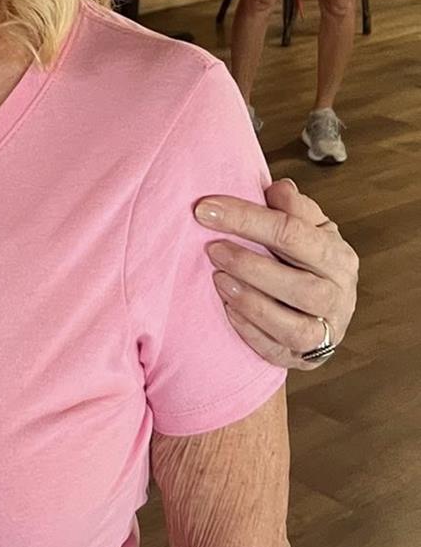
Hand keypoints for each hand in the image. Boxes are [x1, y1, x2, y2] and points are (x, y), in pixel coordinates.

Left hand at [196, 179, 357, 367]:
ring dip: (252, 303)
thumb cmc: (308, 259)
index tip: (206, 208)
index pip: (295, 234)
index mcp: (339, 257)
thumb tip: (278, 188)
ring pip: (295, 327)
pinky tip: (227, 311)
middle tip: (212, 249)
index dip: (248, 218)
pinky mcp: (306, 357)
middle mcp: (339, 297)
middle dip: (251, 267)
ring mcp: (326, 331)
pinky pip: (278, 351)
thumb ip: (294, 208)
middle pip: (302, 287)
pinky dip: (250, 332)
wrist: (325, 306)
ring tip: (218, 281)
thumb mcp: (309, 227)